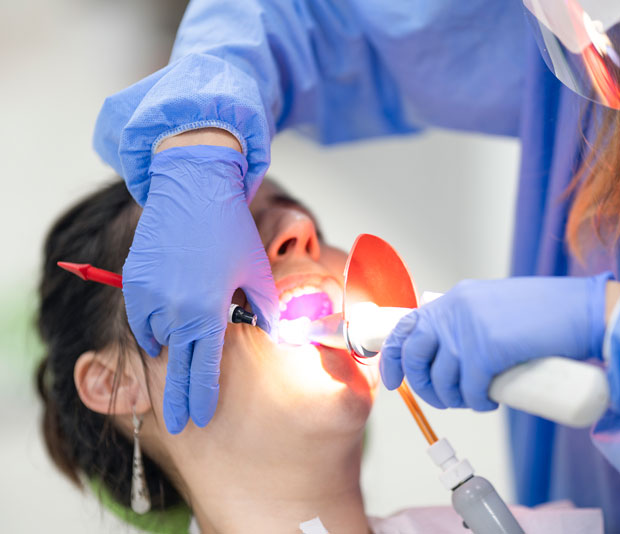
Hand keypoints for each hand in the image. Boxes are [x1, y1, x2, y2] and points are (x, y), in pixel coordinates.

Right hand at [123, 145, 276, 432]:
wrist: (193, 186)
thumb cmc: (231, 229)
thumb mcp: (258, 270)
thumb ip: (266, 308)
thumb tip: (276, 334)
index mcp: (207, 310)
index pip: (203, 368)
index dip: (202, 397)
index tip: (200, 419)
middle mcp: (173, 308)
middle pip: (174, 366)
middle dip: (176, 399)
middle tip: (178, 425)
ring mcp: (148, 294)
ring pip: (156, 339)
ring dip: (168, 354)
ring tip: (177, 367)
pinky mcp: (133, 278)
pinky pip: (139, 316)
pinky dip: (151, 328)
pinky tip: (163, 333)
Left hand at [380, 273, 611, 410]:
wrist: (584, 310)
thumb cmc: (548, 312)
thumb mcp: (496, 307)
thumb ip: (472, 322)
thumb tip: (453, 353)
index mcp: (456, 298)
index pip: (406, 326)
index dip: (393, 356)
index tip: (395, 379)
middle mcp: (455, 310)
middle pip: (414, 356)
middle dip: (423, 386)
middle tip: (444, 398)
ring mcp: (468, 329)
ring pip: (441, 379)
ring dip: (453, 400)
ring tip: (475, 400)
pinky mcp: (486, 350)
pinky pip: (467, 389)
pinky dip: (476, 403)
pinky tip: (489, 402)